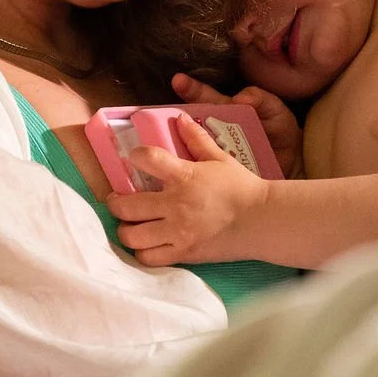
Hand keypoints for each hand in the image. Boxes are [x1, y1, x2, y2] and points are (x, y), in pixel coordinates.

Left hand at [109, 112, 268, 265]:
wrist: (262, 220)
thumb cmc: (241, 187)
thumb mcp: (220, 158)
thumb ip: (196, 139)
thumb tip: (181, 118)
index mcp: (185, 177)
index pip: (148, 159)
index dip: (136, 155)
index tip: (134, 158)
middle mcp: (176, 205)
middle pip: (126, 206)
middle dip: (115, 202)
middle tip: (118, 200)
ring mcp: (178, 232)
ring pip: (132, 236)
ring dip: (125, 229)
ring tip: (130, 225)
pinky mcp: (184, 253)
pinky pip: (149, 258)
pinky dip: (141, 251)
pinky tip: (146, 243)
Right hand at [172, 73, 302, 177]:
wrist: (293, 166)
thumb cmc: (281, 134)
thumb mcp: (275, 112)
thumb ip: (261, 100)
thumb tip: (240, 97)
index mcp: (227, 113)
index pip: (205, 99)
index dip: (191, 90)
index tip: (178, 80)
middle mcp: (216, 133)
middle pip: (190, 125)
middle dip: (175, 119)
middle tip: (159, 115)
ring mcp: (215, 154)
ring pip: (191, 148)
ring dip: (178, 147)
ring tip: (164, 144)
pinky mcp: (219, 172)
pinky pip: (204, 170)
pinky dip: (194, 171)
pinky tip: (183, 171)